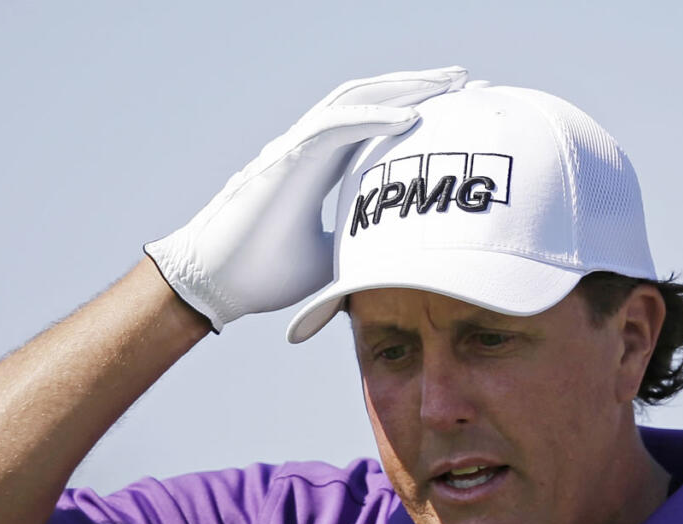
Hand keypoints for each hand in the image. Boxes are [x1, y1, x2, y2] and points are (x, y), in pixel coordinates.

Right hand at [145, 67, 467, 330]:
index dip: (418, 113)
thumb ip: (360, 247)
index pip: (377, 127)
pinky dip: (374, 119)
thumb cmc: (262, 273)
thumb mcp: (330, 260)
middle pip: (374, 100)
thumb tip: (398, 262)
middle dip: (422, 86)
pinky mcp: (285, 159)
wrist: (216, 285)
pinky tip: (412, 117)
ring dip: (406, 89)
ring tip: (450, 82)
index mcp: (323, 167)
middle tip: (467, 80)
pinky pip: (336, 127)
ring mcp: (297, 148)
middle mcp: (312, 148)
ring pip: (358, 99)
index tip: (459, 113)